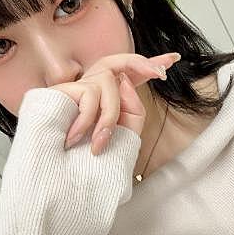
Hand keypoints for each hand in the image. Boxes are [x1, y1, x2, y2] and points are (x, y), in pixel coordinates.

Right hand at [48, 52, 180, 154]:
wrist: (61, 175)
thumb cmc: (90, 158)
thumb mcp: (125, 134)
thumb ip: (133, 108)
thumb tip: (123, 82)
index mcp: (112, 98)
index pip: (131, 75)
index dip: (149, 65)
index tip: (173, 59)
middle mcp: (95, 88)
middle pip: (120, 61)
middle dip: (142, 63)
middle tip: (160, 72)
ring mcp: (78, 87)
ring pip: (108, 82)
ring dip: (108, 116)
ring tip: (99, 144)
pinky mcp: (62, 91)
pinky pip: (89, 94)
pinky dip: (87, 119)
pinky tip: (75, 138)